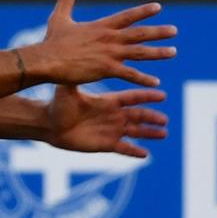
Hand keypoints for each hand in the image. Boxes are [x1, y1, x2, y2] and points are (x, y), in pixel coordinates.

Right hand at [30, 0, 176, 87]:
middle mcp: (109, 38)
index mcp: (101, 26)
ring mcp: (110, 53)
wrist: (47, 60)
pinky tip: (156, 83)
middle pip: (140, 33)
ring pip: (140, 52)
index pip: (127, 16)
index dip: (143, 11)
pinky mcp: (106, 69)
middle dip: (158, 32)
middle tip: (174, 31)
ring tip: (173, 52)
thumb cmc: (52, 41)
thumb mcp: (60, 17)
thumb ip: (67, 0)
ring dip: (158, 52)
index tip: (158, 7)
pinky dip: (143, 79)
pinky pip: (130, 75)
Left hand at [46, 86, 167, 157]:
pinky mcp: (105, 145)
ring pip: (135, 132)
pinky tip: (146, 154)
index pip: (132, 97)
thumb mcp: (67, 91)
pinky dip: (134, 151)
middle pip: (138, 115)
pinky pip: (123, 149)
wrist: (51, 125)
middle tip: (165, 119)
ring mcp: (110, 130)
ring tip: (164, 133)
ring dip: (149, 133)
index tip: (162, 94)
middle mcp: (113, 115)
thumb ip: (74, 79)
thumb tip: (75, 63)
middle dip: (152, 117)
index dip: (146, 96)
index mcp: (108, 101)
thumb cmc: (58, 105)